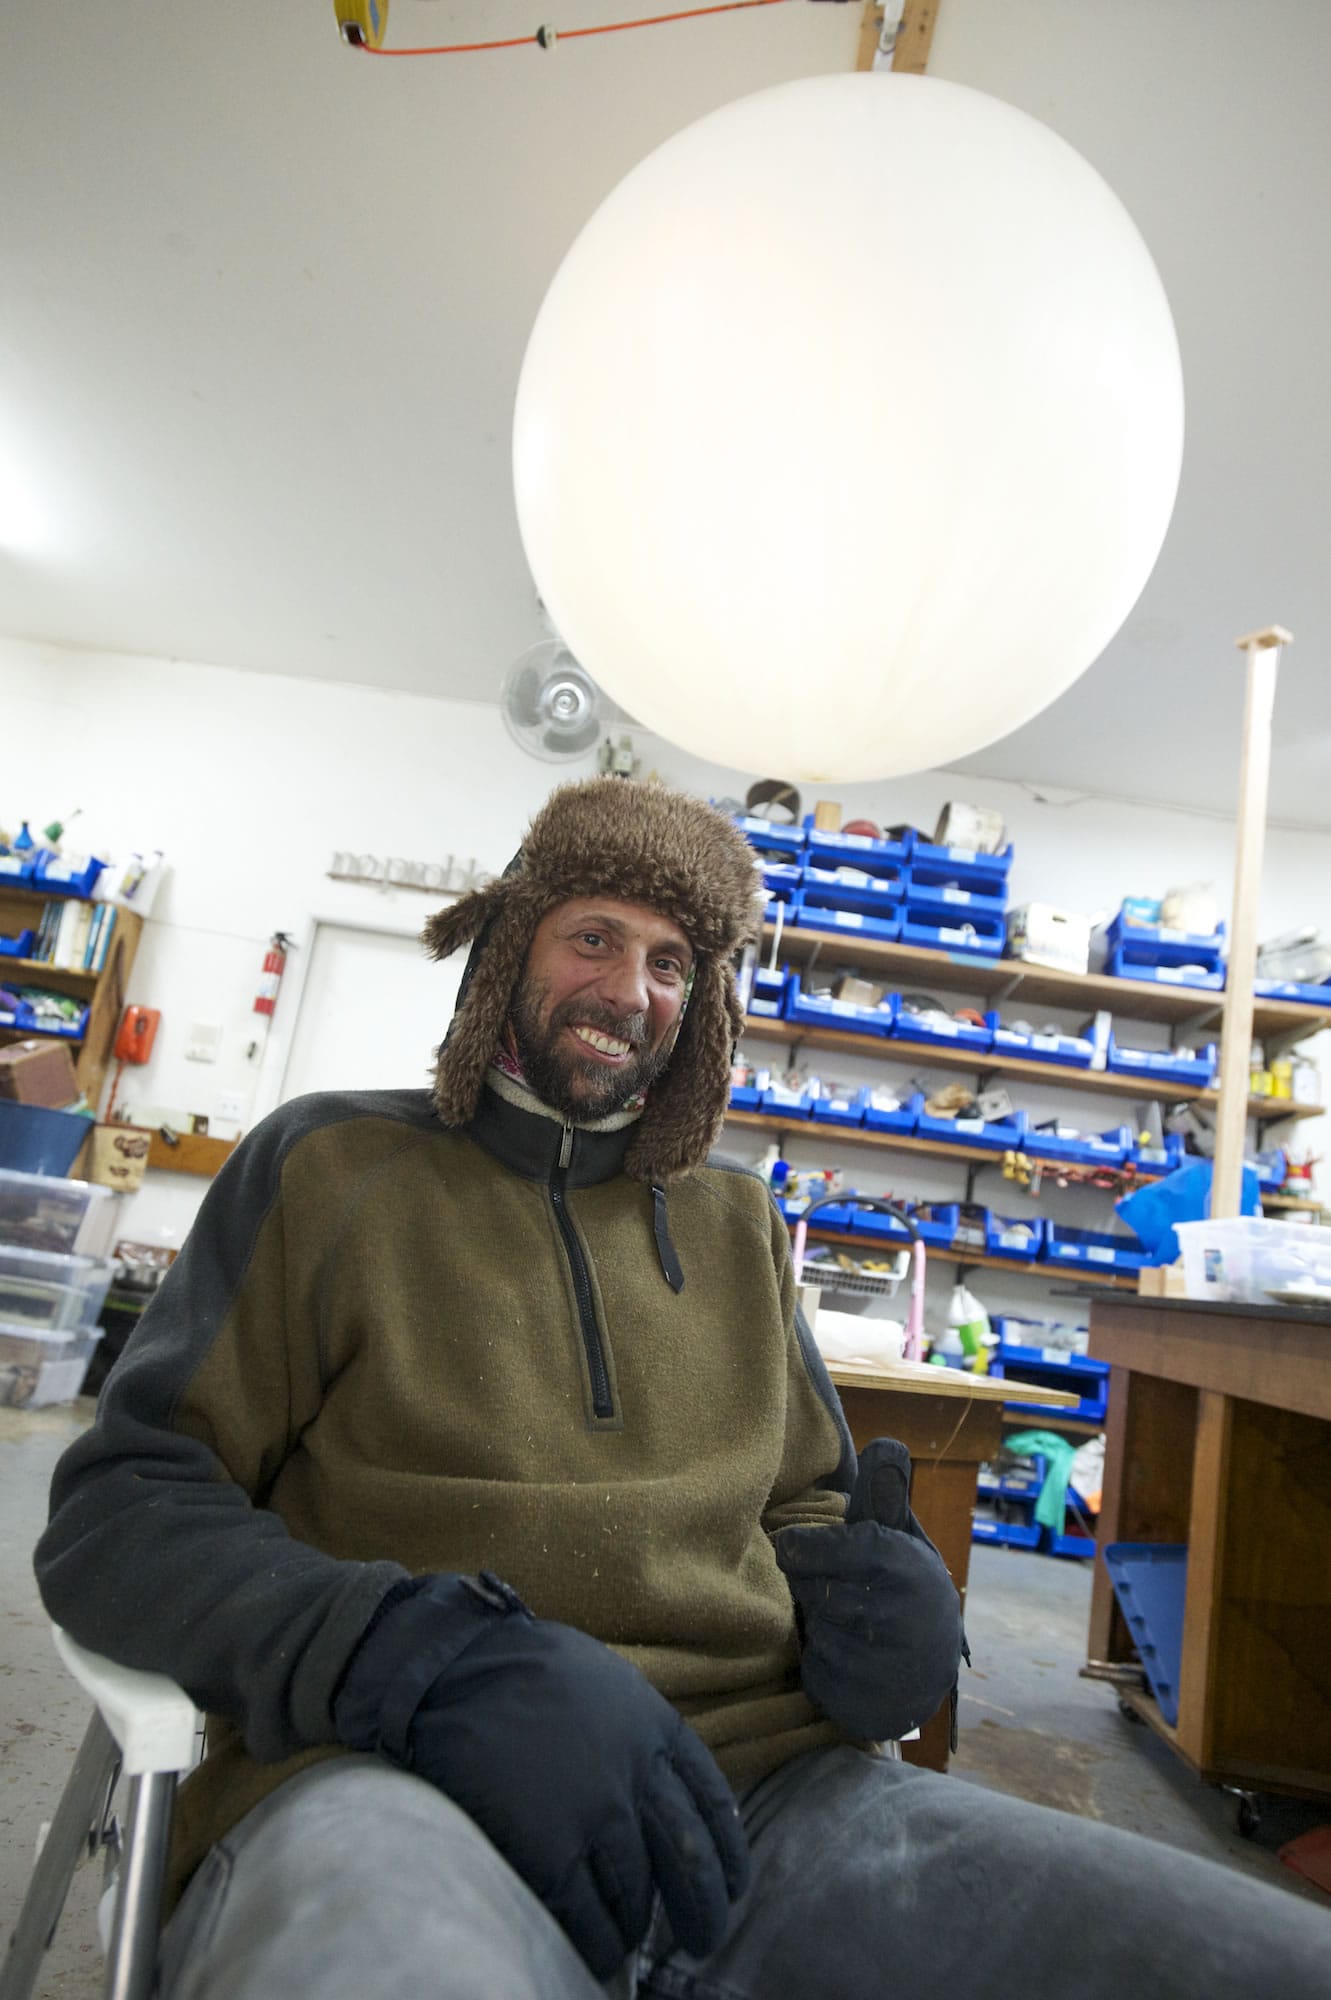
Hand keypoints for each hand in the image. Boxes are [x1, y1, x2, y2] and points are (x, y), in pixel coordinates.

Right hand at [333, 1573, 748, 1978]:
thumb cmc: (526, 1671)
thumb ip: (640, 1734)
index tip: (734, 1885)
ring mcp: (596, 1814)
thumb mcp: (606, 1683)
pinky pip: (588, 1917)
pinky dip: (598, 1943)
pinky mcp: (550, 1850)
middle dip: (703, 1909)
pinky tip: (598, 1951)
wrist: (457, 1669)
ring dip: (638, 1927)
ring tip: (630, 1939)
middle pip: (690, 1860)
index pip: (713, 1804)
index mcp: (656, 1728)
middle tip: (702, 1937)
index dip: (729, 1854)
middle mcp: (638, 1775)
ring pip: (637, 1896)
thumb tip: (665, 1790)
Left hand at [774, 1437, 963, 1741]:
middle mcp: (894, 1613)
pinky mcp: (856, 1695)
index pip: (836, 1548)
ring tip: (834, 1618)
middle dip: (807, 1584)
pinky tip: (836, 1652)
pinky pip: (812, 1667)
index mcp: (903, 1566)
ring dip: (812, 1621)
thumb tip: (886, 1442)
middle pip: (812, 1586)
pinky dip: (815, 1658)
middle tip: (818, 1585)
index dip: (805, 1546)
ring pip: (812, 1625)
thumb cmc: (904, 1587)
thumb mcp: (902, 1539)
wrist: (927, 1669)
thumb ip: (885, 1497)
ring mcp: (877, 1660)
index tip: (787, 1545)